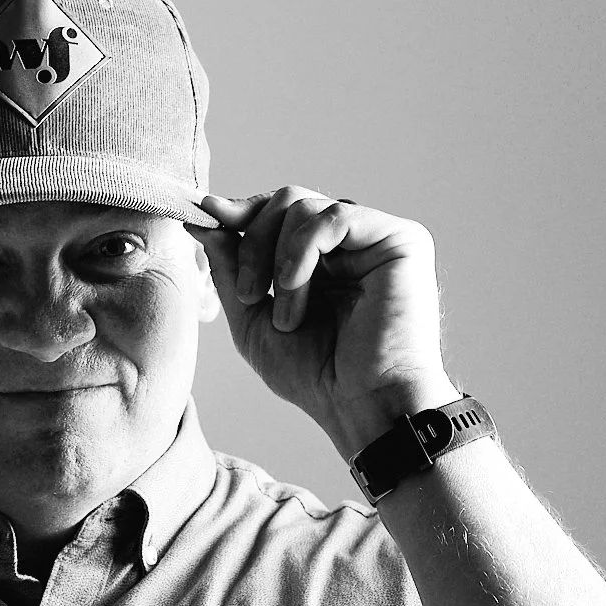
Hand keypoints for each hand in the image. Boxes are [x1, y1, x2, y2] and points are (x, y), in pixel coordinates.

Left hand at [189, 186, 457, 454]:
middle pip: (286, 200)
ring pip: (303, 205)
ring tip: (285, 317)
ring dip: (277, 263)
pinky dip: (301, 254)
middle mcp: (350, 242)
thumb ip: (230, 268)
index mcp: (321, 257)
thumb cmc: (315, 374)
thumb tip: (204, 217)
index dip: (240, 212)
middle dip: (252, 243)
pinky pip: (333, 217)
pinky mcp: (401, 239)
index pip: (278, 211)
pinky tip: (296, 292)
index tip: (205, 215)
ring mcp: (376, 237)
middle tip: (247, 296)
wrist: (361, 405)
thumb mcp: (252, 320)